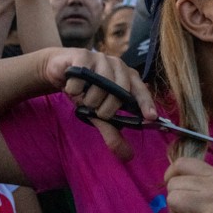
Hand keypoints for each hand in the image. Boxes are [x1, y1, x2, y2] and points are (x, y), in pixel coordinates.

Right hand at [40, 48, 154, 160]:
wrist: (61, 70)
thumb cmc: (86, 90)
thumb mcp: (99, 113)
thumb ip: (113, 132)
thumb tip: (128, 157)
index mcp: (128, 77)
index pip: (141, 91)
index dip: (147, 104)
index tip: (151, 118)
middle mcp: (118, 65)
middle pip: (118, 93)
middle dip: (105, 109)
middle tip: (96, 110)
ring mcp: (101, 58)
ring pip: (98, 88)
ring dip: (87, 100)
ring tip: (83, 96)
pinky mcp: (82, 55)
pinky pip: (80, 81)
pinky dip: (74, 90)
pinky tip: (72, 86)